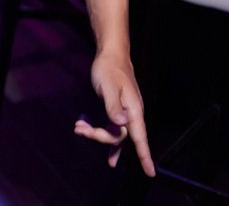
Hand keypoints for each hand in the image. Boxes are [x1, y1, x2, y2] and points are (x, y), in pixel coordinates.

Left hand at [74, 50, 154, 175]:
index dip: (145, 155)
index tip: (150, 172)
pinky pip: (111, 128)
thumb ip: (113, 106)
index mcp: (134, 110)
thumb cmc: (109, 69)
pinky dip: (100, 132)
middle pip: (120, 137)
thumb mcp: (108, 86)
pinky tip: (88, 134)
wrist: (111, 56)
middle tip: (80, 129)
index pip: (140, 137)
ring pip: (113, 133)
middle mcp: (132, 114)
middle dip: (100, 137)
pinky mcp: (117, 111)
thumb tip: (121, 123)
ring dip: (96, 134)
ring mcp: (125, 114)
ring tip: (78, 128)